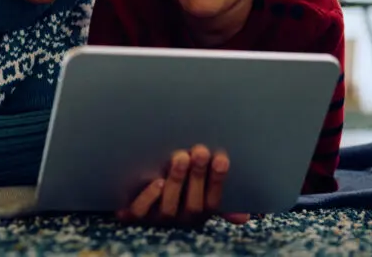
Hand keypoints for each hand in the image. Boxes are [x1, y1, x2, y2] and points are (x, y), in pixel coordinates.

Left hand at [117, 145, 250, 226]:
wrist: (128, 192)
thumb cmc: (171, 185)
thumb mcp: (195, 190)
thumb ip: (214, 193)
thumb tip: (244, 216)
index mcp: (198, 213)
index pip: (214, 202)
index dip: (218, 181)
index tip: (222, 157)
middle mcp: (179, 220)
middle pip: (193, 205)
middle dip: (198, 176)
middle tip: (200, 151)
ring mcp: (156, 219)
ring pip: (169, 208)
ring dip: (176, 181)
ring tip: (180, 157)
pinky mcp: (132, 215)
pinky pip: (140, 212)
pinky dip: (149, 197)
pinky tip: (157, 181)